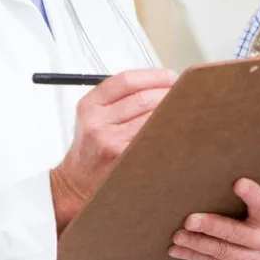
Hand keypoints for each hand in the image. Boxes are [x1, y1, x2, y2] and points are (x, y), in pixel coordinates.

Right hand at [51, 68, 178, 230]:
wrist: (76, 184)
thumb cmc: (91, 148)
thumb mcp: (93, 116)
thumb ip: (119, 98)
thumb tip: (161, 83)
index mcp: (90, 105)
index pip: (126, 81)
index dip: (154, 76)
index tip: (171, 77)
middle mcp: (97, 122)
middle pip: (143, 98)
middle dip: (168, 93)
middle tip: (183, 94)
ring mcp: (110, 142)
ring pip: (151, 118)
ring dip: (172, 112)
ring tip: (182, 111)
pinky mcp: (123, 158)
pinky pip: (152, 139)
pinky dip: (166, 132)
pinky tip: (174, 131)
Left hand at [168, 178, 259, 259]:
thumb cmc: (254, 223)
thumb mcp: (256, 211)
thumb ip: (242, 200)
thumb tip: (206, 184)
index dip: (252, 194)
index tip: (238, 184)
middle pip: (235, 233)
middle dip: (210, 226)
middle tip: (188, 221)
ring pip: (221, 251)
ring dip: (195, 243)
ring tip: (178, 236)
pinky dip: (194, 256)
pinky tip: (179, 250)